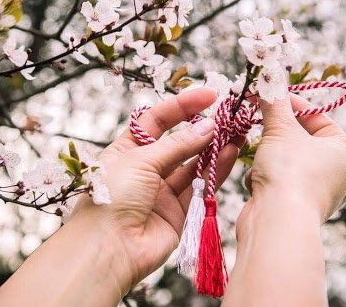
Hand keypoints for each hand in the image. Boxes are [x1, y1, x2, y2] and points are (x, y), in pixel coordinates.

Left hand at [72, 87, 239, 292]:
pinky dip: (215, 170)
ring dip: (214, 147)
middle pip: (178, 142)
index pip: (156, 121)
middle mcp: (145, 169)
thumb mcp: (141, 160)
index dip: (181, 106)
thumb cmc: (112, 198)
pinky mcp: (178, 212)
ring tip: (237, 130)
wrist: (107, 249)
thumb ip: (178, 145)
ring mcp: (162, 191)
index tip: (208, 95)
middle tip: (228, 114)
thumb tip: (207, 126)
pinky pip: (200, 186)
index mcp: (126, 151)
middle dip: (202, 127)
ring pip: (193, 164)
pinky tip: (230, 152)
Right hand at [239, 92, 345, 235]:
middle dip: (274, 131)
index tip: (267, 94)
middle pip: (298, 138)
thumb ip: (274, 103)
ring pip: (282, 158)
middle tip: (255, 115)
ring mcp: (314, 190)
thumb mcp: (281, 130)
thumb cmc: (290, 173)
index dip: (290, 104)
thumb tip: (268, 75)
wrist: (276, 222)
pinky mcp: (291, 204)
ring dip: (265, 155)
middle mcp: (336, 172)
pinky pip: (275, 178)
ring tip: (260, 157)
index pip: (317, 117)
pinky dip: (263, 176)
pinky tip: (259, 183)